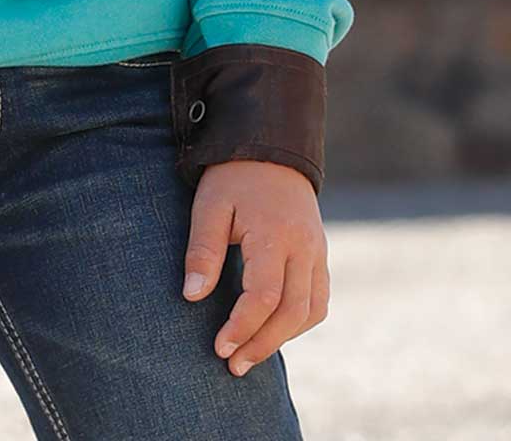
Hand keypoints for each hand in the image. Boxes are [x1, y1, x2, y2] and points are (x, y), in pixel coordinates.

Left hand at [181, 160, 329, 375]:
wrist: (271, 147)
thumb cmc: (233, 177)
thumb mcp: (209, 206)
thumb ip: (203, 251)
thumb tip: (192, 297)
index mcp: (274, 234)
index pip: (264, 296)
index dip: (242, 327)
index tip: (220, 347)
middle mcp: (303, 247)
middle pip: (292, 312)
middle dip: (262, 344)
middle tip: (233, 365)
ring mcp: (317, 251)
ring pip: (311, 311)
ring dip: (283, 339)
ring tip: (250, 354)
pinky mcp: (320, 253)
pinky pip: (319, 299)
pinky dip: (300, 322)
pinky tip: (273, 330)